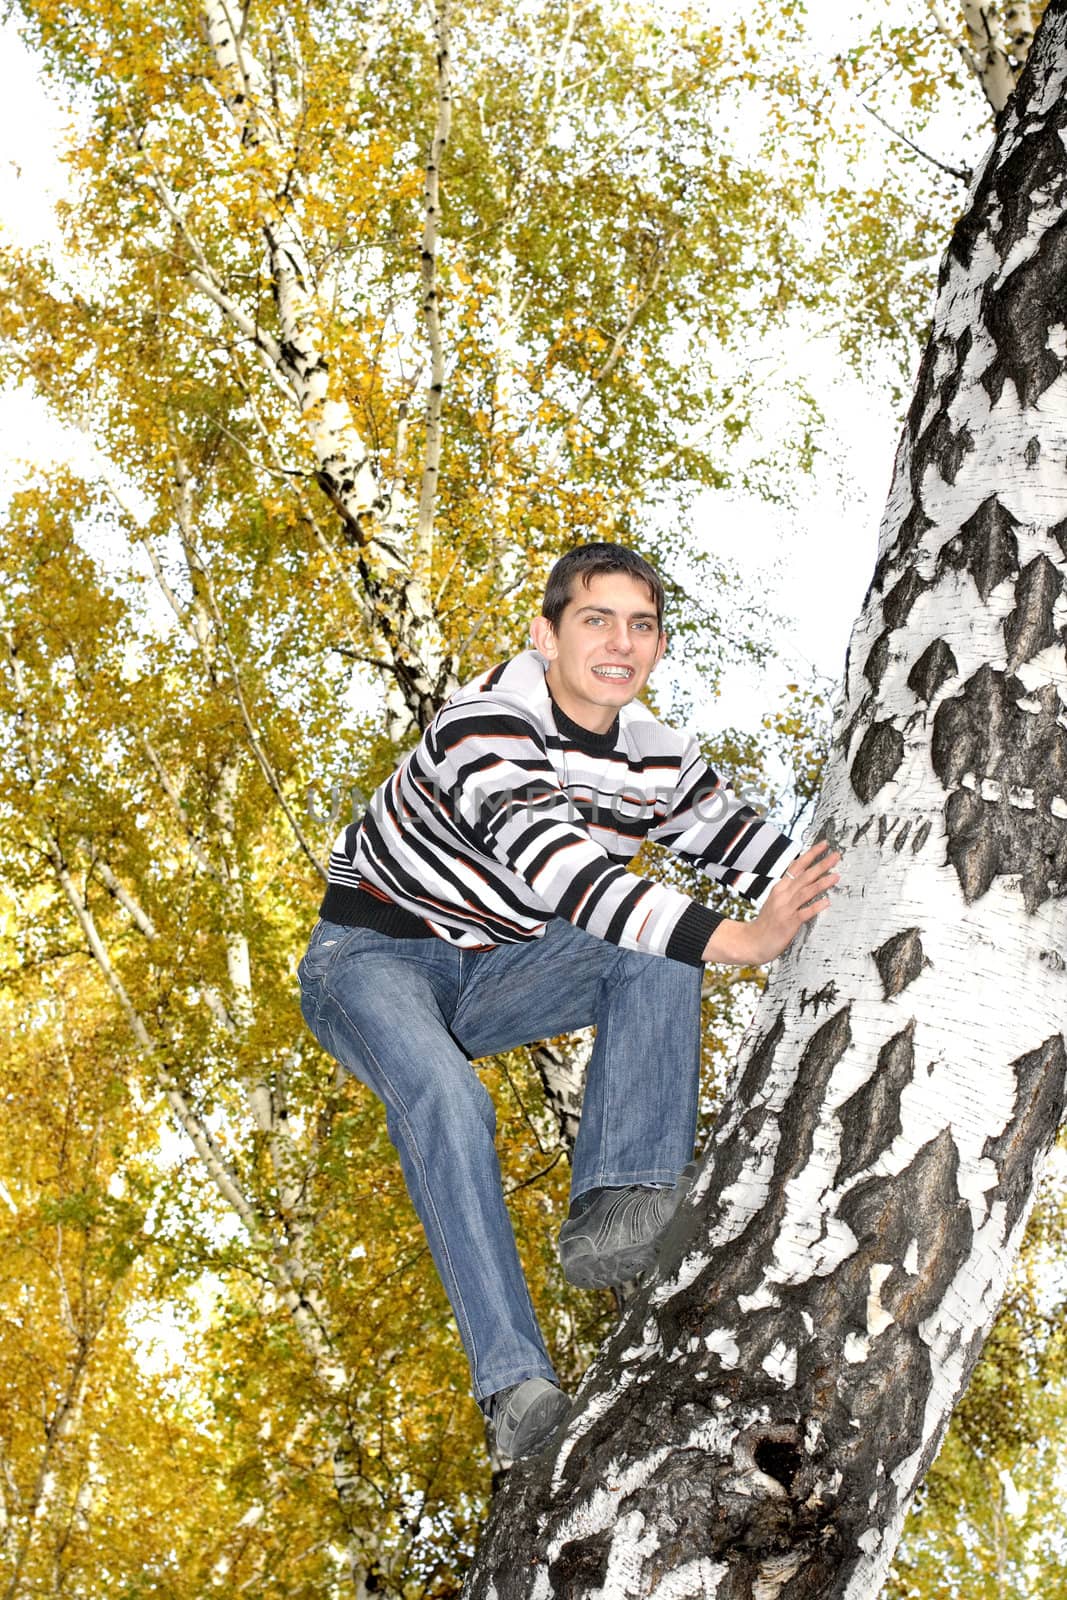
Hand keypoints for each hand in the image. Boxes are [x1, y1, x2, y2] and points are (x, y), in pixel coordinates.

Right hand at [701, 840, 840, 965]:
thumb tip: (807, 879)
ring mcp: (786, 908)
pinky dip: (815, 907)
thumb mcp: (776, 900)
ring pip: (806, 892)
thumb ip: (790, 889)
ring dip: (821, 883)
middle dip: (821, 864)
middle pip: (804, 876)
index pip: (797, 866)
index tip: (823, 845)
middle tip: (836, 856)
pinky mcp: (789, 923)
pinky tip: (826, 902)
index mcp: (780, 887)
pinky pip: (804, 913)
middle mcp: (782, 895)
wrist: (753, 940)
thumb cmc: (767, 922)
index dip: (811, 855)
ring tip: (836, 876)